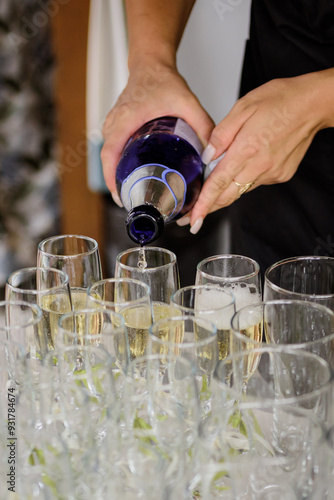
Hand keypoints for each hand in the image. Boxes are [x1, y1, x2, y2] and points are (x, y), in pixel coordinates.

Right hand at [101, 61, 213, 200]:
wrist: (151, 64)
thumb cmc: (162, 80)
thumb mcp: (187, 101)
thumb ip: (203, 124)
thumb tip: (211, 153)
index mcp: (125, 120)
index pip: (110, 155)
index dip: (112, 179)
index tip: (122, 197)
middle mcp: (114, 124)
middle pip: (109, 161)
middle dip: (118, 184)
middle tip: (134, 202)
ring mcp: (112, 124)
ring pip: (110, 156)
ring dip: (118, 175)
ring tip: (134, 193)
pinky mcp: (115, 126)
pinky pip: (113, 149)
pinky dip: (119, 164)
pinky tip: (132, 174)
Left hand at [187, 69, 333, 232]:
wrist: (313, 104)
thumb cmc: (281, 100)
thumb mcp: (243, 107)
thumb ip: (221, 135)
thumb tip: (207, 156)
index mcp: (247, 149)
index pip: (218, 184)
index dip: (203, 204)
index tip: (193, 219)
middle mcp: (260, 166)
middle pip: (228, 195)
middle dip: (208, 208)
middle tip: (192, 218)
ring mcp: (272, 173)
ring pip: (241, 189)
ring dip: (225, 193)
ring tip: (210, 192)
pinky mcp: (281, 175)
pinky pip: (255, 182)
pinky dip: (244, 179)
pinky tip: (243, 168)